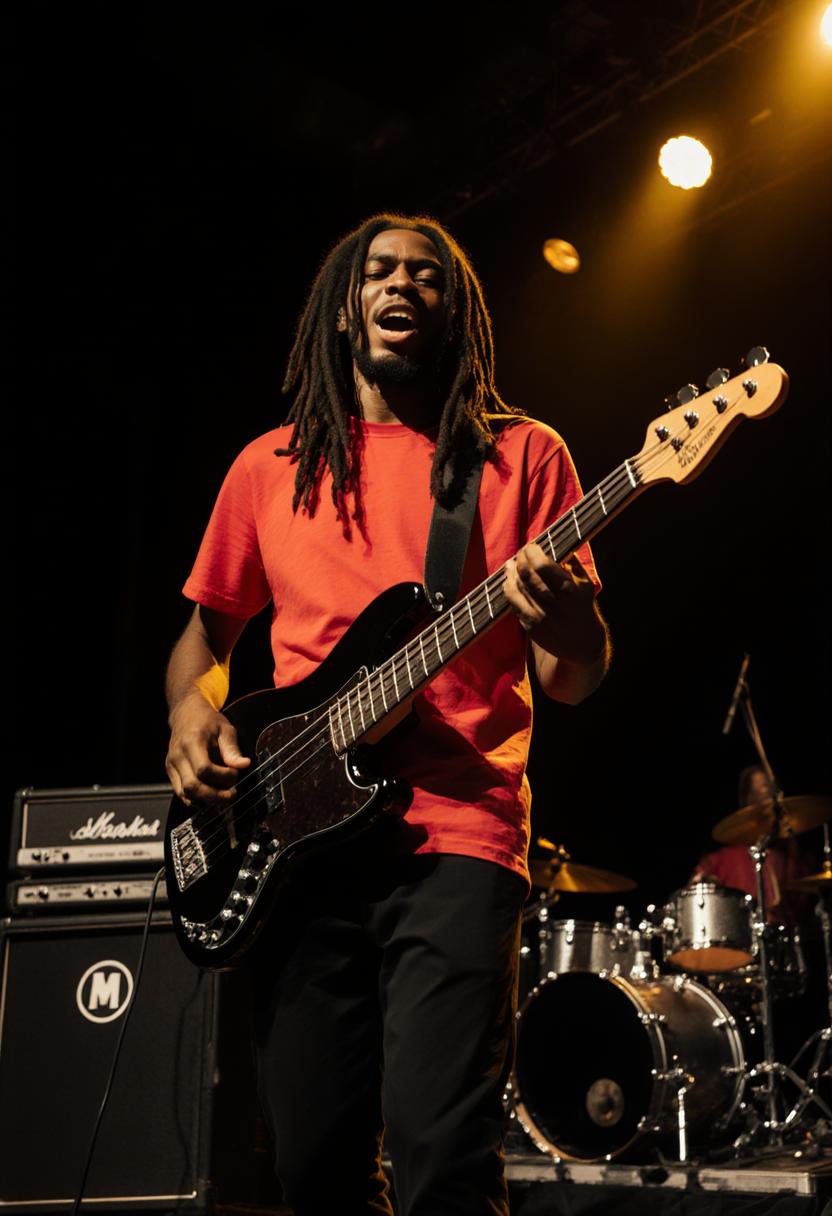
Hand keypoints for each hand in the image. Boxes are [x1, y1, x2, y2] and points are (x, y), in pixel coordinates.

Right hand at [165, 692, 250, 805]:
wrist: (186, 714)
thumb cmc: (207, 721)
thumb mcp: (225, 729)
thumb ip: (232, 749)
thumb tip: (244, 765)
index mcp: (192, 742)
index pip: (204, 769)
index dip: (222, 777)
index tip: (235, 773)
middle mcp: (178, 755)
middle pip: (192, 786)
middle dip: (214, 796)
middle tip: (232, 795)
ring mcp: (172, 765)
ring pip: (185, 793)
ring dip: (206, 800)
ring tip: (223, 797)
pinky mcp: (171, 771)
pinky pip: (181, 793)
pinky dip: (197, 799)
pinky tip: (211, 796)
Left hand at [504, 544, 604, 665]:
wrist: (582, 644)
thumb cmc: (583, 607)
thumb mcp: (585, 584)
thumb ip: (573, 563)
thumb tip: (558, 543)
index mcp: (568, 590)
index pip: (541, 565)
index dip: (532, 552)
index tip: (531, 546)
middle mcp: (553, 604)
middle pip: (526, 574)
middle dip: (520, 559)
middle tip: (520, 553)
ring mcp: (539, 616)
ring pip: (516, 587)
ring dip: (511, 572)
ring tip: (512, 564)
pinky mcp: (530, 626)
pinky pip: (513, 603)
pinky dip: (509, 588)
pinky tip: (509, 580)